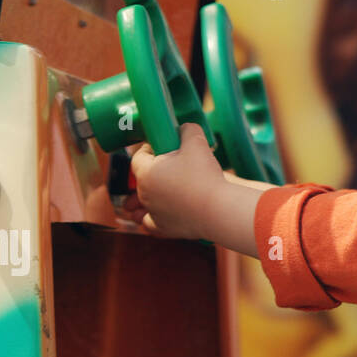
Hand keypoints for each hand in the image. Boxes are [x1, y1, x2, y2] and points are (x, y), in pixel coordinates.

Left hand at [125, 122, 224, 240]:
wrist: (218, 209)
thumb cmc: (205, 176)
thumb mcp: (197, 142)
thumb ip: (187, 130)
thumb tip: (183, 128)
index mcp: (146, 173)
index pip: (138, 156)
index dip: (151, 148)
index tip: (166, 147)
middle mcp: (144, 194)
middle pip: (144, 177)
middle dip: (157, 170)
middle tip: (177, 165)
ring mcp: (152, 213)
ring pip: (145, 201)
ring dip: (153, 193)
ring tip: (168, 188)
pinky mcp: (163, 229)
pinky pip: (151, 223)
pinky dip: (154, 218)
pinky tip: (162, 212)